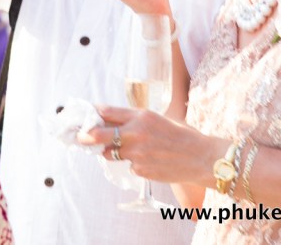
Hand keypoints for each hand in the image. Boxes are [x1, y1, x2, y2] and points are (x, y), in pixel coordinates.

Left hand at [77, 105, 220, 185]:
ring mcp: (137, 153)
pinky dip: (133, 164)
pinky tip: (150, 161)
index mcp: (142, 116)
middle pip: (99, 134)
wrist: (200, 157)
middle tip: (80, 137)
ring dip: (110, 151)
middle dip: (85, 136)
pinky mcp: (140, 169)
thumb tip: (110, 120)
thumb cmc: (181, 136)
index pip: (107, 112)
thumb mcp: (158, 119)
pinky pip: (128, 166)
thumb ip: (135, 119)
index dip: (93, 114)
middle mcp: (136, 133)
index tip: (85, 116)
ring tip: (128, 149)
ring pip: (110, 153)